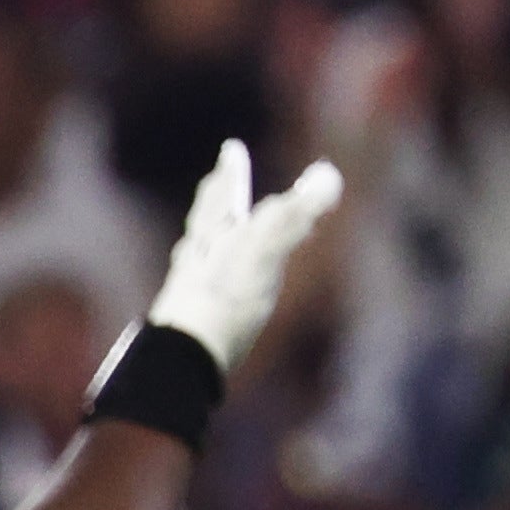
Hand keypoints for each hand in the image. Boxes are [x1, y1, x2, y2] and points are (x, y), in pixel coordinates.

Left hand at [148, 144, 345, 370]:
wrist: (182, 361)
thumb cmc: (224, 301)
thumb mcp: (265, 251)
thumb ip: (293, 215)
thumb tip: (327, 176)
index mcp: (212, 235)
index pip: (223, 194)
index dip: (231, 172)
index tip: (230, 149)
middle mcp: (195, 258)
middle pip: (205, 222)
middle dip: (215, 201)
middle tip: (214, 183)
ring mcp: (189, 293)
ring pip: (199, 255)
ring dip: (210, 240)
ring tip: (212, 235)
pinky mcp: (190, 326)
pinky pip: (202, 292)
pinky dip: (211, 281)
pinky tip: (212, 295)